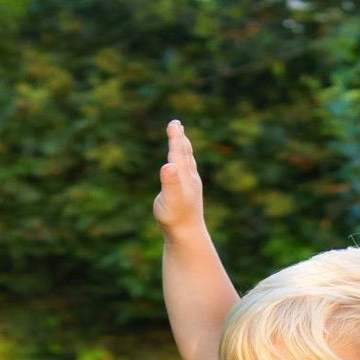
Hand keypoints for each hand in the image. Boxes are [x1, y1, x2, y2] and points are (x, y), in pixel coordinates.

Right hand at [153, 118, 206, 235]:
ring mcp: (191, 186)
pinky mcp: (189, 194)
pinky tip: (184, 165)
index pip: (178, 152)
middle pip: (184, 153)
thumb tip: (168, 165)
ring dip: (184, 148)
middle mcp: (189, 178)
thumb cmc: (175, 218)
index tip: (173, 124)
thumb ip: (170, 181)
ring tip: (182, 137)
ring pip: (188, 162)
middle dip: (180, 138)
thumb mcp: (169, 199)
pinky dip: (185, 162)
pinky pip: (187, 172)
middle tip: (176, 124)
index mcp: (183, 176)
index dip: (175, 138)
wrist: (187, 235)